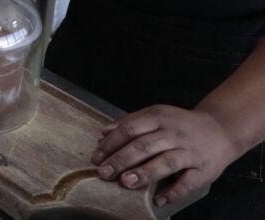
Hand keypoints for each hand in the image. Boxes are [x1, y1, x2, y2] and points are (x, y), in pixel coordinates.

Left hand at [93, 105, 240, 207]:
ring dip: (144, 173)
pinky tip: (158, 200)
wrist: (220, 129)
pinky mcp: (204, 170)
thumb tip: (103, 133)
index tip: (96, 157)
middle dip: (121, 160)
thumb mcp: (156, 116)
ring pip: (165, 162)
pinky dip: (173, 192)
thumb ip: (130, 123)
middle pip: (144, 146)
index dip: (111, 144)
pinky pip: (188, 183)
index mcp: (159, 117)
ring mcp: (190, 152)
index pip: (130, 129)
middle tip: (104, 173)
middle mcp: (174, 133)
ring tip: (126, 182)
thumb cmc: (180, 124)